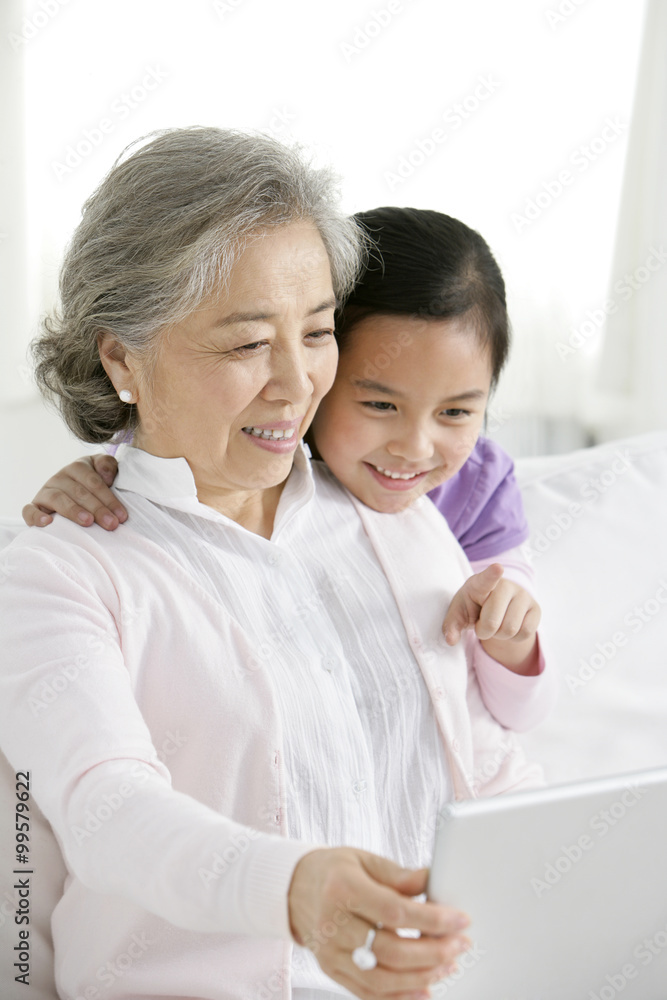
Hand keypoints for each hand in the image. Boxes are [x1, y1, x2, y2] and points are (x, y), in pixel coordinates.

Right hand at [22, 454, 125, 529]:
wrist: (74, 494)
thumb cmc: (94, 485)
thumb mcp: (105, 470)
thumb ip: (108, 465)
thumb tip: (106, 476)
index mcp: (78, 467)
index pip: (94, 482)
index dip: (109, 499)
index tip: (122, 516)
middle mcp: (60, 477)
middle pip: (79, 492)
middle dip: (97, 509)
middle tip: (111, 524)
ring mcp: (45, 492)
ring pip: (58, 499)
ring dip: (73, 511)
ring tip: (88, 522)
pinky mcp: (34, 506)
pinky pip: (29, 510)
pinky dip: (36, 516)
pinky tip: (48, 523)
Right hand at [288, 847, 470, 998]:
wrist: (294, 889)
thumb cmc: (334, 871)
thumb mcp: (365, 860)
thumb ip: (399, 875)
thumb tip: (433, 882)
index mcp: (342, 889)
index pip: (394, 912)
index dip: (432, 919)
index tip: (460, 919)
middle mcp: (333, 924)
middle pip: (390, 951)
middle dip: (433, 952)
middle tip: (460, 944)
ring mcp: (331, 953)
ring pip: (381, 979)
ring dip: (422, 977)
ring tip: (448, 964)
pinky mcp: (332, 971)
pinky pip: (368, 993)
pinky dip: (400, 995)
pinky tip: (425, 987)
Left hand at [442, 564, 540, 674]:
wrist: (495, 609)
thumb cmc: (473, 607)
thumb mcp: (458, 615)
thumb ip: (451, 626)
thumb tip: (450, 639)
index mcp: (480, 583)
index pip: (486, 579)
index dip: (491, 574)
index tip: (497, 568)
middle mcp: (505, 585)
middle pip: (493, 621)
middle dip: (484, 631)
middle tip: (483, 624)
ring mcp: (523, 595)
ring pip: (510, 629)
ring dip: (499, 635)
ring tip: (497, 624)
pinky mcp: (536, 608)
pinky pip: (526, 633)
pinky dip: (514, 639)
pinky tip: (510, 628)